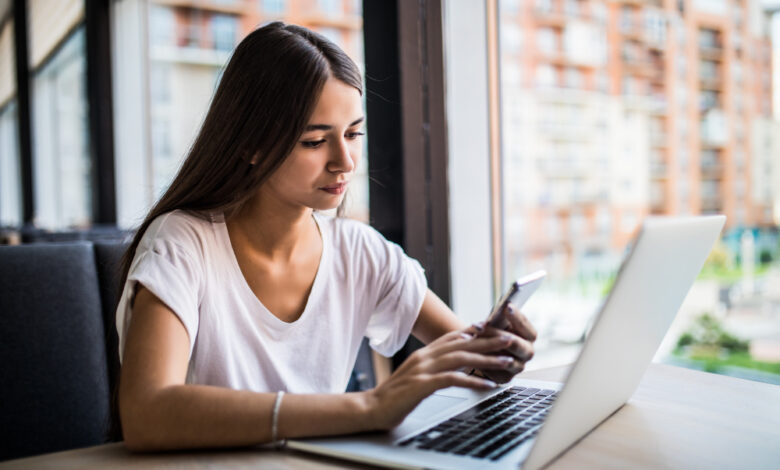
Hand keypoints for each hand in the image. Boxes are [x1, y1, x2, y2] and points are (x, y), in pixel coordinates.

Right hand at [362, 328, 514, 429]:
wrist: (371, 408)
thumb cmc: (395, 396)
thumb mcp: (416, 376)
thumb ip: (433, 367)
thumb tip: (453, 365)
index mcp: (424, 354)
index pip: (453, 337)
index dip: (475, 332)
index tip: (495, 329)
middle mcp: (425, 357)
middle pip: (462, 344)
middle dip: (488, 341)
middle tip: (509, 339)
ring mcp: (423, 370)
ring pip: (461, 359)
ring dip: (486, 360)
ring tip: (505, 361)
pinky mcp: (422, 385)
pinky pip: (452, 380)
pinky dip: (472, 381)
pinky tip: (487, 385)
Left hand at [473, 303, 536, 383]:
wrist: (485, 349)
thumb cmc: (494, 331)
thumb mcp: (498, 322)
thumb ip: (502, 317)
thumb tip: (502, 308)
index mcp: (529, 337)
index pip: (528, 328)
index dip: (518, 318)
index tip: (506, 306)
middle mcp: (527, 353)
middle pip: (517, 345)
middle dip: (498, 334)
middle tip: (482, 326)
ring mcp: (517, 367)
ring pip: (504, 359)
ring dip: (486, 348)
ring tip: (472, 338)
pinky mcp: (504, 378)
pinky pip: (493, 370)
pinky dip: (481, 361)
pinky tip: (470, 353)